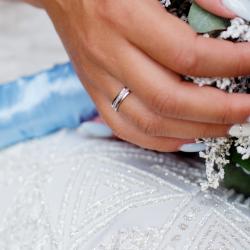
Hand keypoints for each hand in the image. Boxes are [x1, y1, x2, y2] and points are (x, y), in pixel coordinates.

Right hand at [38, 0, 249, 151]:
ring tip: (223, 127)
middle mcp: (110, 55)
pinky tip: (184, 137)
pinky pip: (126, 129)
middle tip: (247, 111)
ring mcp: (100, 81)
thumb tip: (229, 19)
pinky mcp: (95, 94)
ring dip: (192, 130)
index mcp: (124, 18)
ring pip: (149, 122)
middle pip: (169, 100)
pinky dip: (158, 140)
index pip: (187, 54)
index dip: (230, 64)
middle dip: (218, 110)